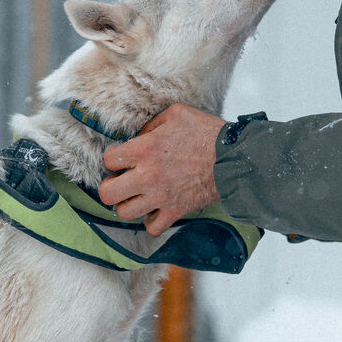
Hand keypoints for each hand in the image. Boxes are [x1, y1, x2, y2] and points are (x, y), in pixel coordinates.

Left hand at [97, 104, 226, 236]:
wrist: (233, 158)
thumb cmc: (206, 133)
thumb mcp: (176, 114)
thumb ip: (151, 124)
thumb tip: (138, 137)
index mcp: (145, 149)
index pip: (108, 161)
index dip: (113, 159)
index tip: (122, 159)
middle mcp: (148, 176)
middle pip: (107, 193)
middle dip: (110, 187)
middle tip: (121, 181)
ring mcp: (160, 197)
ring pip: (124, 213)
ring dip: (128, 204)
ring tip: (137, 196)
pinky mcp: (175, 211)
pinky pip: (151, 228)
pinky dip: (150, 221)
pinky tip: (154, 210)